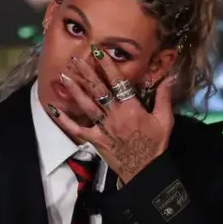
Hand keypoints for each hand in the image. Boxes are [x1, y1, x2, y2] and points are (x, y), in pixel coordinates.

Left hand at [47, 50, 175, 183]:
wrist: (144, 171)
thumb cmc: (155, 145)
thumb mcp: (165, 120)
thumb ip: (164, 97)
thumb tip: (170, 77)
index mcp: (132, 108)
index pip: (119, 82)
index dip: (108, 66)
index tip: (100, 52)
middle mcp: (115, 115)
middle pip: (99, 90)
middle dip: (87, 73)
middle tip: (75, 59)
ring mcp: (103, 127)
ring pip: (86, 105)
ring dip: (75, 89)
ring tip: (64, 75)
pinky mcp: (95, 139)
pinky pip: (77, 129)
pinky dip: (64, 119)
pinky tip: (53, 109)